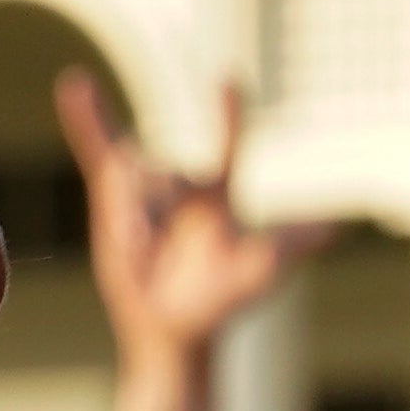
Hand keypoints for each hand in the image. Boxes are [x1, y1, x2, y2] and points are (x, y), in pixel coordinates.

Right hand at [57, 67, 336, 374]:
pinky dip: (86, 121)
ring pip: (130, 185)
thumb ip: (291, 245)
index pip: (228, 143)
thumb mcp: (258, 273)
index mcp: (216, 194)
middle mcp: (179, 187)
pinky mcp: (110, 200)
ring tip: (136, 257)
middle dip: (149, 216)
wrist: (170, 331)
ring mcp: (143, 192)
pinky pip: (97, 152)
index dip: (229, 114)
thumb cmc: (219, 302)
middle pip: (163, 179)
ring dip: (129, 224)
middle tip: (150, 252)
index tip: (227, 80)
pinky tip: (73, 83)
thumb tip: (335, 230)